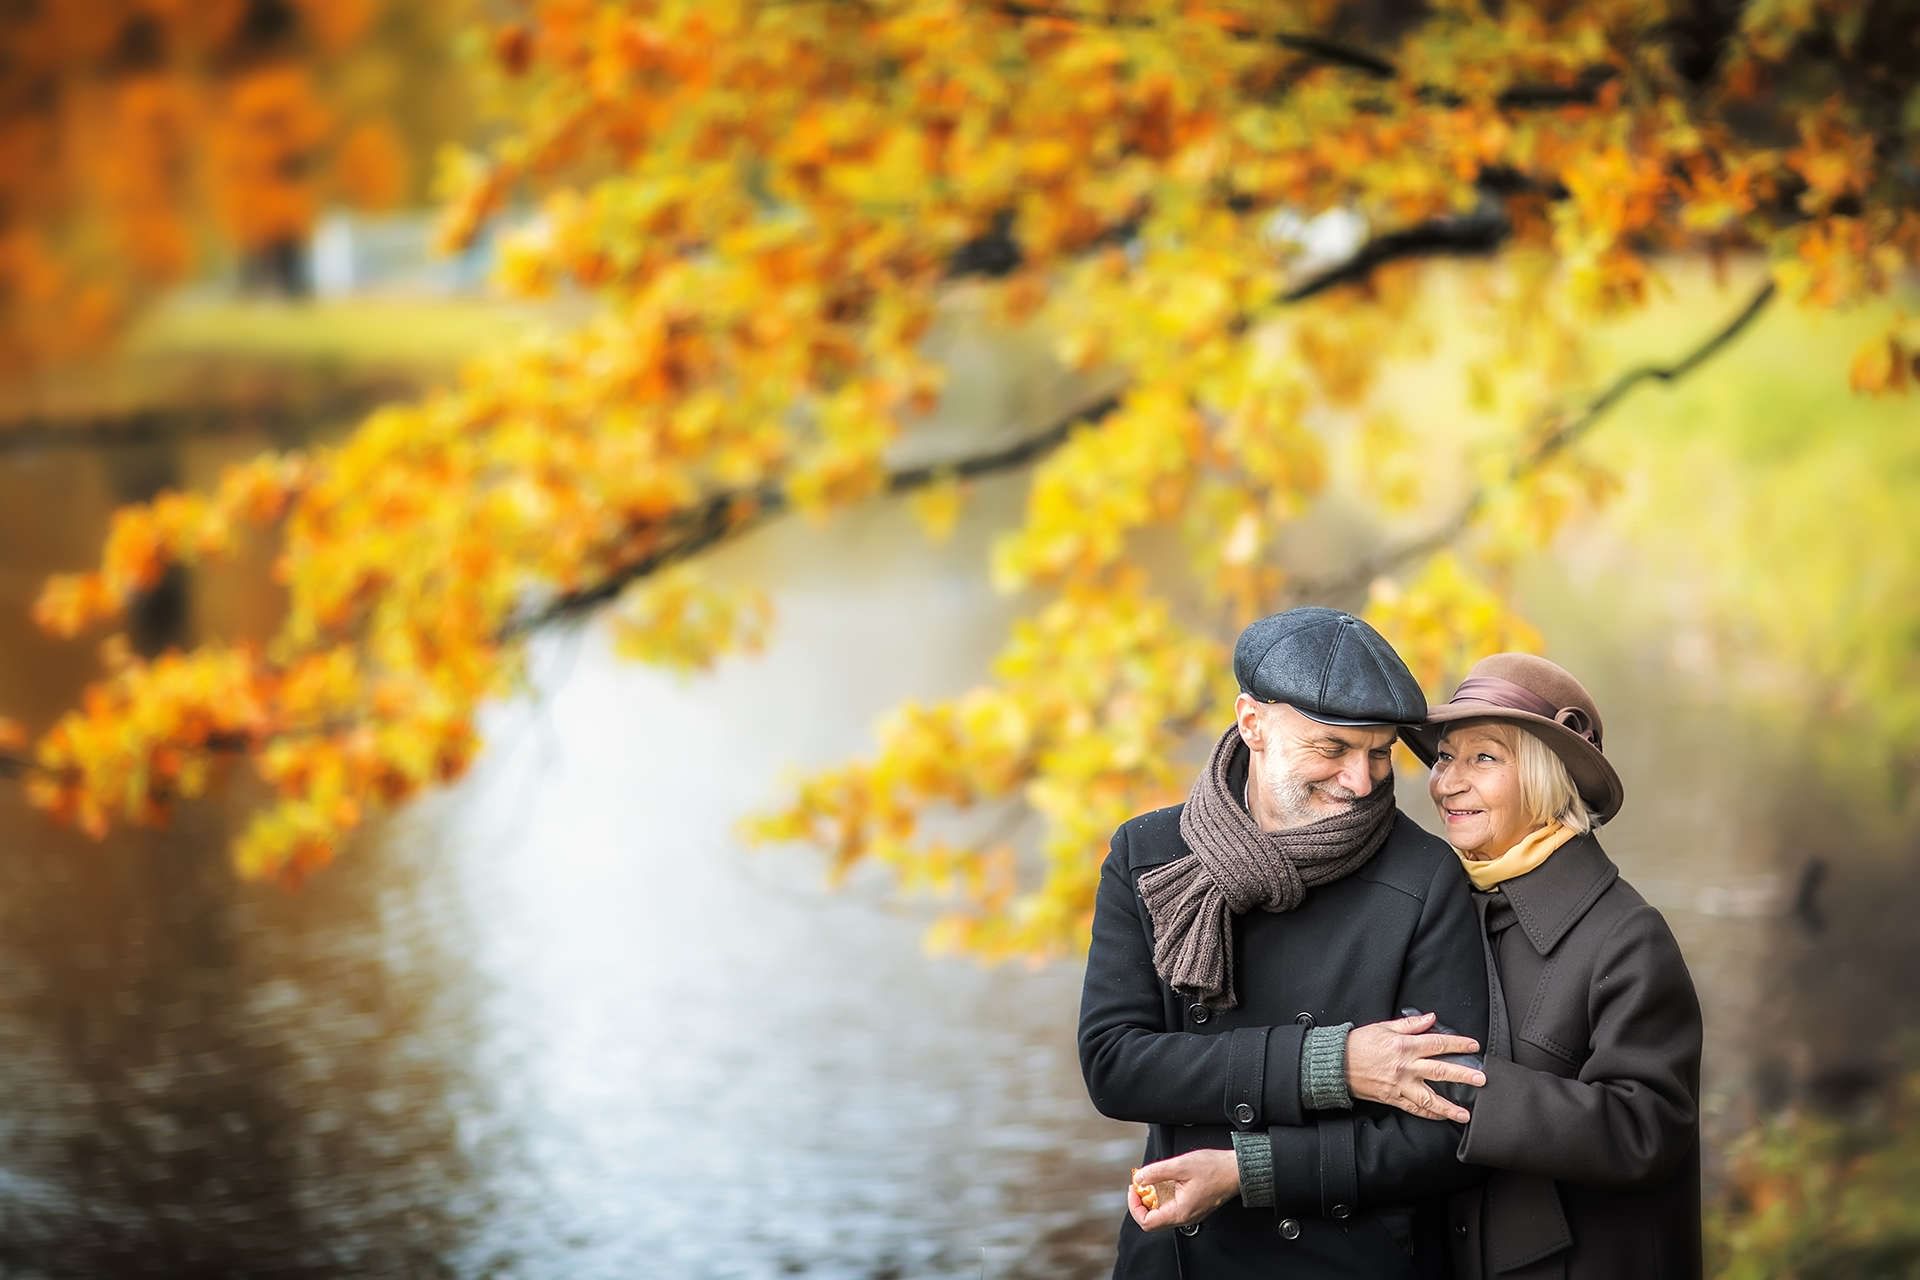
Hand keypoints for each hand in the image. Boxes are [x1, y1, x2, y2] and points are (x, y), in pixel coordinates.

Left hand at [1126, 1149, 1240, 1231]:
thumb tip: (1139, 1178)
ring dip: (1152, 1198)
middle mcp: (1185, 1217)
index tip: (1134, 1189)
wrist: (1236, 1170)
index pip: (1147, 1222)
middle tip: (1139, 1183)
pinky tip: (1163, 1181)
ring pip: (1161, 1213)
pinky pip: (1171, 1207)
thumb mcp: (1180, 1165)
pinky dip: (1162, 1195)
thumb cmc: (1215, 1169)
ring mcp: (1189, 1213)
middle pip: (1152, 1220)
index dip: (1134, 1206)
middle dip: (1142, 1201)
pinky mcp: (1193, 1206)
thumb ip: (1156, 1172)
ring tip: (1151, 1179)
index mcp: (1180, 1212)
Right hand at [1345, 1011, 1484, 1123]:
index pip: (1437, 1044)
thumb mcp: (1383, 1027)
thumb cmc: (1358, 1044)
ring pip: (1430, 1098)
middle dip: (1463, 1076)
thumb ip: (1410, 1024)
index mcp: (1404, 1046)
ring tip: (1465, 1113)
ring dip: (1449, 1107)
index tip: (1473, 1046)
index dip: (1458, 1044)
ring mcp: (1400, 1085)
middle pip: (1440, 1071)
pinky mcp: (1393, 1098)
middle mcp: (1405, 1067)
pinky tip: (1441, 1117)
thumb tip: (1431, 1018)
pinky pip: (1414, 1109)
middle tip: (1480, 1080)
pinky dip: (1429, 1114)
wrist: (1336, 1064)